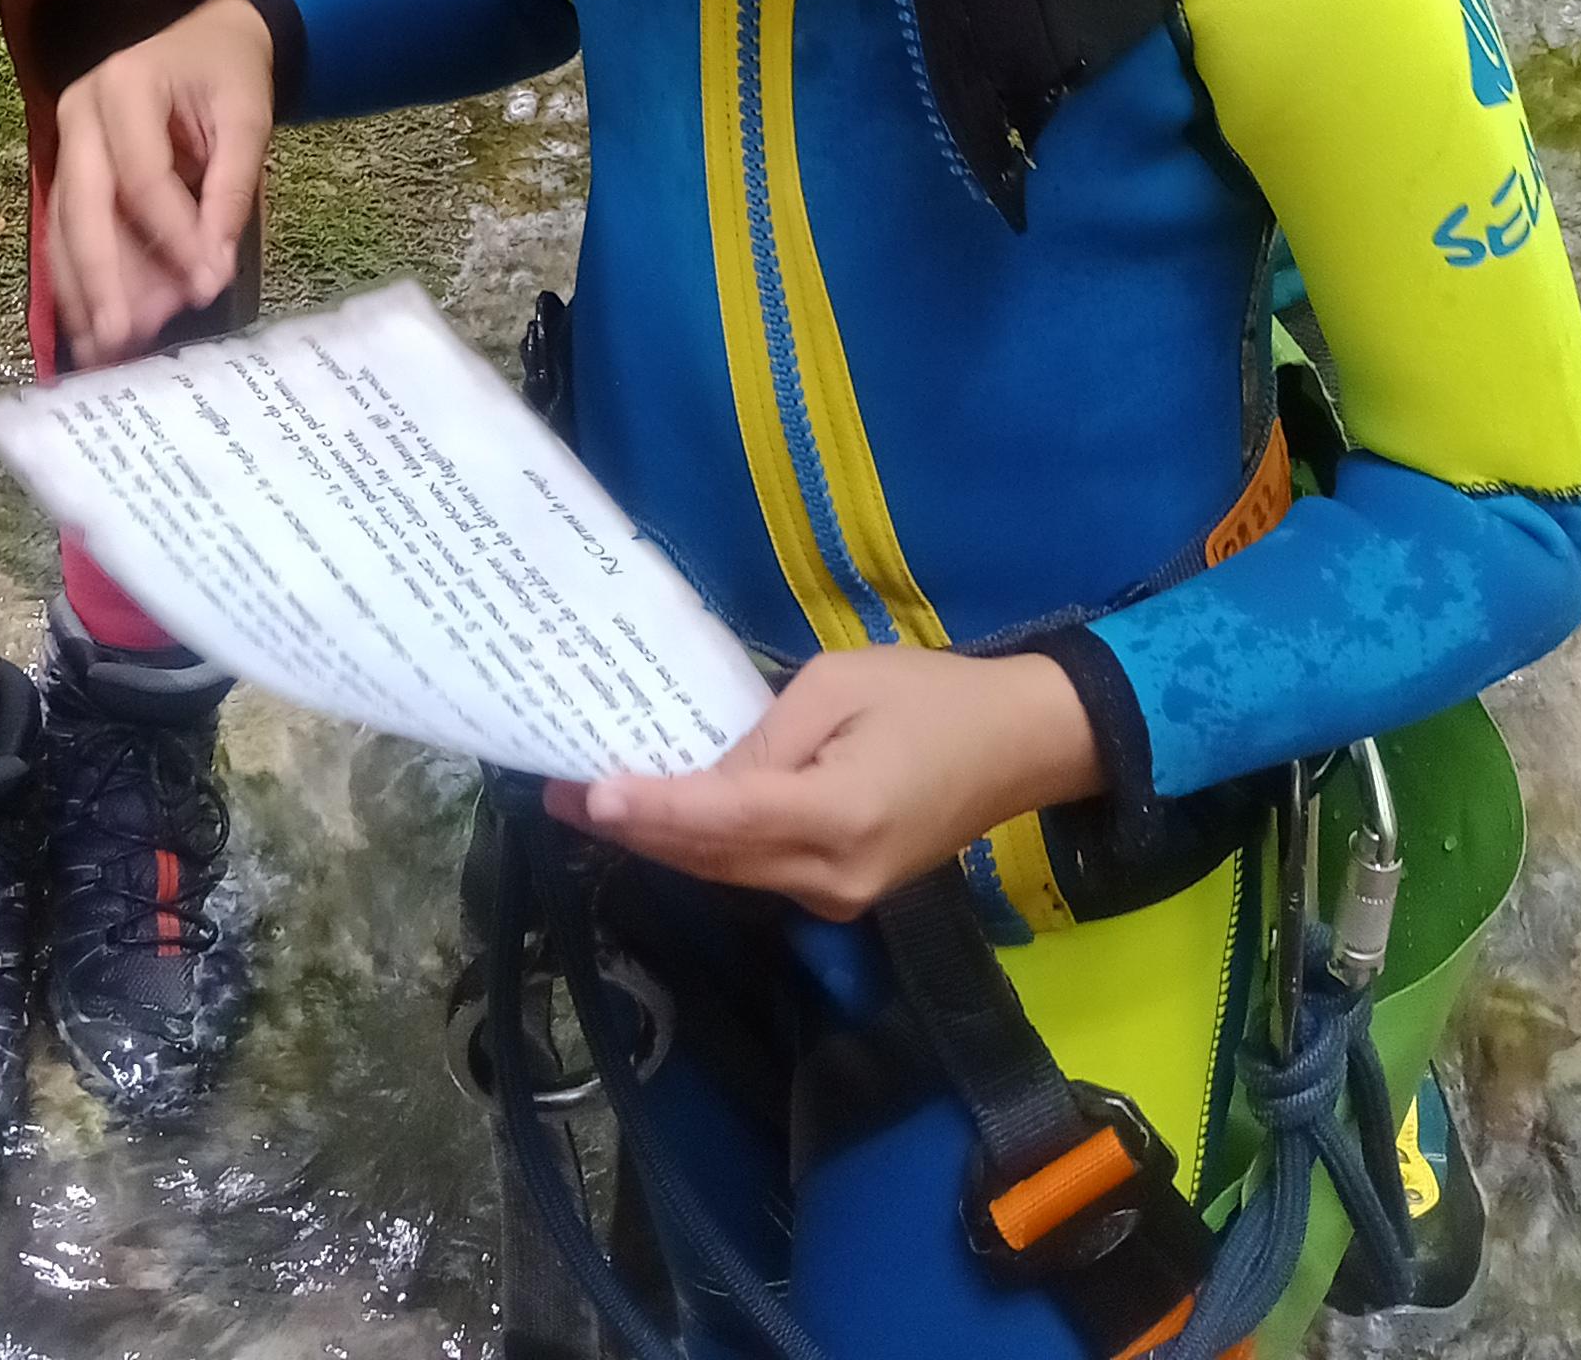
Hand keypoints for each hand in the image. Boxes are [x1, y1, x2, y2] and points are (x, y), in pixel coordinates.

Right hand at [48, 0, 277, 361]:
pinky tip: (95, 327)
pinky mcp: (71, 172)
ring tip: (106, 349)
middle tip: (119, 336)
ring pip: (65, 227)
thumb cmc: (229, 74)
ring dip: (86, 291)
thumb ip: (231, 190)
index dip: (174, 234)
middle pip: (82, 205)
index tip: (206, 286)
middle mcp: (80, 112)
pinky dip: (85, 281)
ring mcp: (68, 143)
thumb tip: (211, 269)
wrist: (210, 42)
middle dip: (101, 276)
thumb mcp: (248, 118)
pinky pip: (70, 232)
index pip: (143, 174)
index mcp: (126, 83)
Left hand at [554, 646, 1101, 918]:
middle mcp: (833, 876)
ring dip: (665, 842)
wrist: (1020, 746)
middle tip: (560, 793)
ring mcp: (840, 896)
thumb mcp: (840, 684)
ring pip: (730, 873)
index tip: (587, 794)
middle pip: (714, 858)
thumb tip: (706, 777)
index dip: (652, 809)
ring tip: (595, 805)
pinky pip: (760, 873)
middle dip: (637, 829)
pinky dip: (709, 847)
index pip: (723, 818)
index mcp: (838, 817)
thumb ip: (767, 736)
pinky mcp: (844, 894)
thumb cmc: (933, 695)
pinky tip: (667, 819)